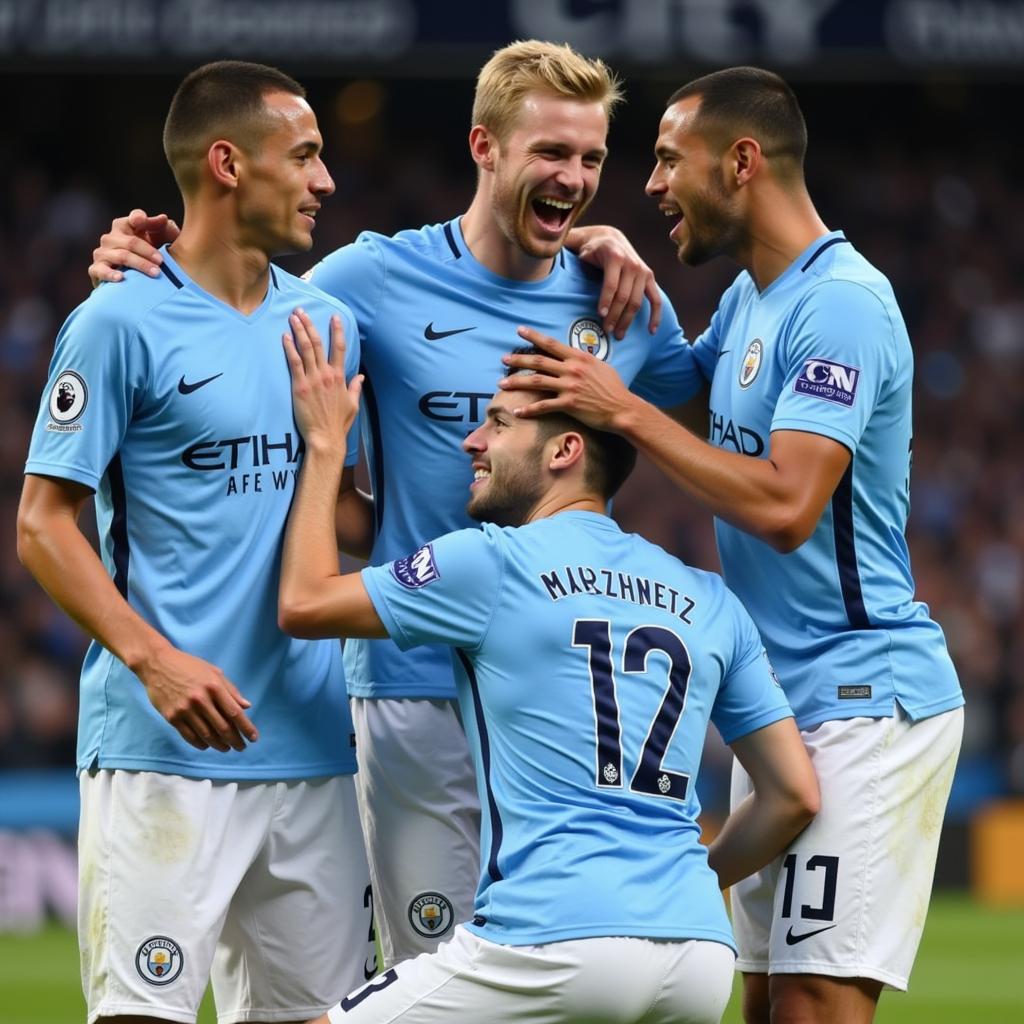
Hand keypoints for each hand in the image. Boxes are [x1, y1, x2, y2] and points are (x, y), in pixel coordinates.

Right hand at [89, 208, 179, 285]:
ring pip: (121, 256)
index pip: (134, 219)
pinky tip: (120, 278)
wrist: (139, 279)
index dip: (139, 219)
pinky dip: (110, 274)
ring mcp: (102, 253)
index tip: (142, 221)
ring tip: (155, 272)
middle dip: (148, 251)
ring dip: (139, 264)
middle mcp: (111, 238)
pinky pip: (101, 270)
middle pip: (131, 242)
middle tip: (161, 261)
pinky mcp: (96, 269)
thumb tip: (163, 218)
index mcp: (125, 226)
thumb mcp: (160, 239)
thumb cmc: (151, 254)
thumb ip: (160, 227)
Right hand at [137, 644, 257, 751]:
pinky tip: (208, 745)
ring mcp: (185, 710)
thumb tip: (247, 706)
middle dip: (235, 740)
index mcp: (214, 686)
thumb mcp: (214, 672)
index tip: (253, 737)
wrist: (157, 664)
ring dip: (219, 745)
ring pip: (207, 735)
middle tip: (241, 747)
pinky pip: (189, 736)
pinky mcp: (172, 717)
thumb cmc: (189, 666)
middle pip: (222, 727)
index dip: (246, 728)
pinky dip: (201, 744)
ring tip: (226, 748)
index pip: (235, 713)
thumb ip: (231, 690)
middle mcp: (200, 700)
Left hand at [283, 309, 361, 450]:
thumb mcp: (353, 405)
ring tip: (293, 317)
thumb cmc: (338, 423)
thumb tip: (361, 377)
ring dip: (299, 330)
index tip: (334, 317)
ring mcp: (313, 379)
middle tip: (301, 311)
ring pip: (306, 349)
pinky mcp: (300, 387)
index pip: (339, 348)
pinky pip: (294, 363)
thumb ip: (355, 388)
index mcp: (340, 377)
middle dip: (310, 324)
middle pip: (318, 343)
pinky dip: (289, 348)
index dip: (337, 331)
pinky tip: (285, 337)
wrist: (326, 437)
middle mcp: (327, 374)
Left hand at [500, 326, 635, 431]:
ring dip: (516, 382)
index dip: (533, 336)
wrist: (622, 408)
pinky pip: (543, 406)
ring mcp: (569, 386)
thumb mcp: (600, 367)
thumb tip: (573, 357)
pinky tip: (516, 412)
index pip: (551, 344)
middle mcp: (571, 369)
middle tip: (503, 359)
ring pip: (536, 382)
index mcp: (578, 357)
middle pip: (538, 361)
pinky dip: (528, 410)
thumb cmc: (613, 388)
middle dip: (518, 360)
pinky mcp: (568, 404)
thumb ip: (583, 361)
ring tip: (501, 383)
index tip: (519, 330)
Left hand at [566, 224, 661, 337]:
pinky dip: (655, 315)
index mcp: (615, 257)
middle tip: (606, 331)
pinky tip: (651, 331)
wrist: (610, 238)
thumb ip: (570, 258)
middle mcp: (632, 264)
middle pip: (624, 297)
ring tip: (618, 335)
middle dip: (615, 316)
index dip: (606, 301)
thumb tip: (549, 258)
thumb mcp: (581, 250)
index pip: (611, 284)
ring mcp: (643, 271)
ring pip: (637, 302)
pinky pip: (656, 299)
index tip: (600, 316)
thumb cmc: (591, 249)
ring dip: (628, 320)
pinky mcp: (649, 278)